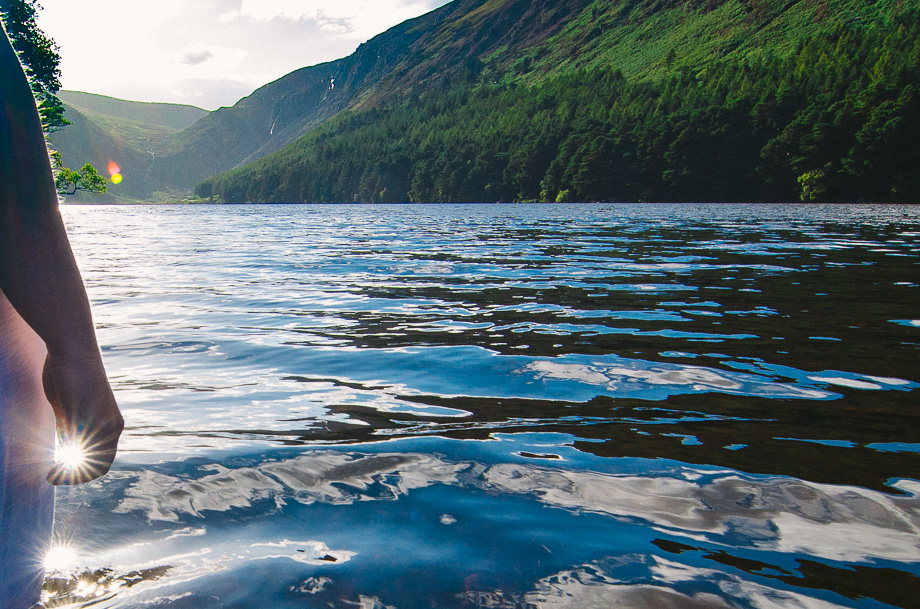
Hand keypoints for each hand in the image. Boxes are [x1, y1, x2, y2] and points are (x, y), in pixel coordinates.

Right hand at [42, 351, 123, 484]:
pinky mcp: (85, 418)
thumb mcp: (73, 410)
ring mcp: (101, 424)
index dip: (87, 474)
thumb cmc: (71, 377)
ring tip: (53, 478)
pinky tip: (51, 470)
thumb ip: (73, 431)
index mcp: (113, 424)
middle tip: (56, 479)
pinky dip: (63, 466)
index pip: (106, 460)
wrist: (74, 351)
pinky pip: (75, 450)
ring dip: (68, 476)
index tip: (66, 476)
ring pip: (88, 463)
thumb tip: (66, 453)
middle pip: (101, 467)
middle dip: (77, 478)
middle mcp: (112, 427)